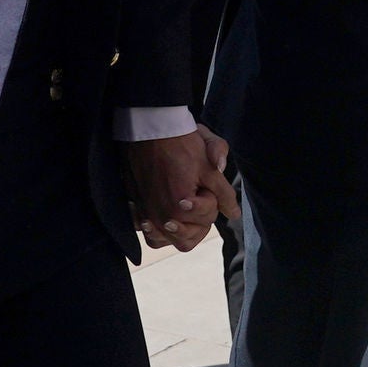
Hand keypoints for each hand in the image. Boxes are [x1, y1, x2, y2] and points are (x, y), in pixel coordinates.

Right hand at [123, 127, 236, 251]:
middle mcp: (159, 216)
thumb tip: (234, 214)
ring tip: (180, 210)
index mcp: (179, 207)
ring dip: (176, 231)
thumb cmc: (182, 143)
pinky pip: (146, 230)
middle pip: (187, 239)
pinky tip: (162, 214)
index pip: (206, 220)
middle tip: (194, 197)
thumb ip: (224, 194)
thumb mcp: (210, 166)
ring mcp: (144, 212)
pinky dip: (155, 228)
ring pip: (164, 240)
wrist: (149, 126)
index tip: (203, 184)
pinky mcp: (134, 205)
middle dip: (196, 221)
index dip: (210, 201)